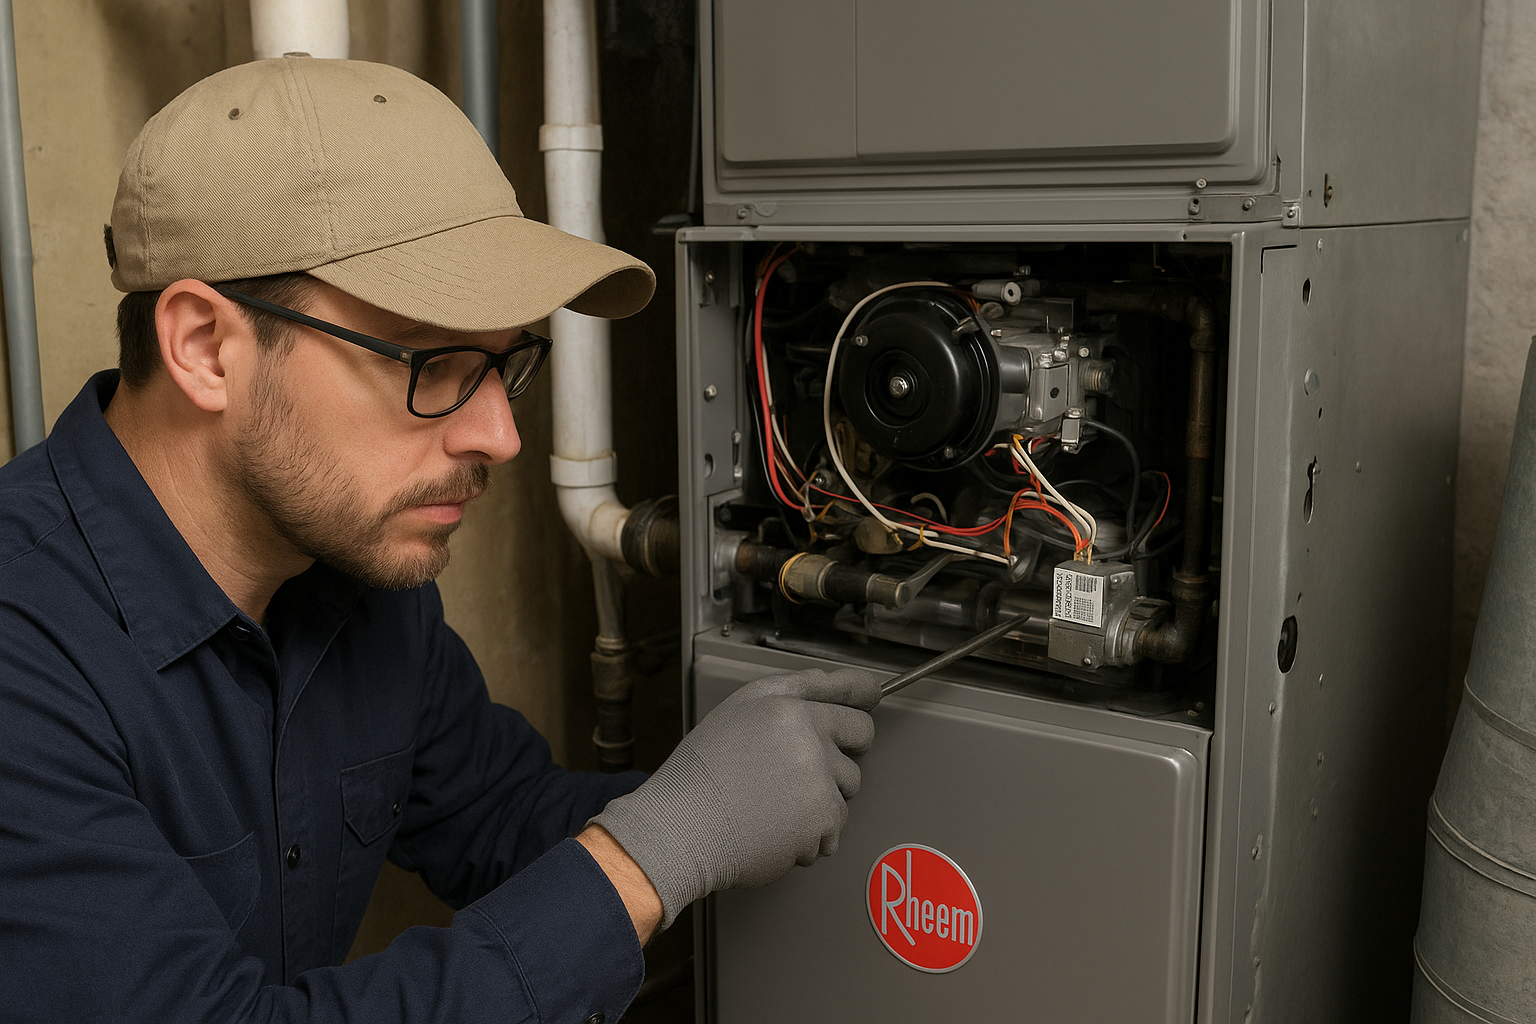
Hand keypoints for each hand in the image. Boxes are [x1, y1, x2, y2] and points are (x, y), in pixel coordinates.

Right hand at [591, 667, 878, 928]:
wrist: (682, 829)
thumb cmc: (700, 775)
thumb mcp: (737, 711)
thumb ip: (790, 691)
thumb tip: (831, 683)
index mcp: (788, 707)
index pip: (848, 698)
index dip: (862, 698)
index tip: (874, 695)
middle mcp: (809, 738)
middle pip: (860, 742)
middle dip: (841, 753)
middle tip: (803, 771)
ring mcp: (819, 780)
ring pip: (845, 790)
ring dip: (821, 801)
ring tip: (774, 805)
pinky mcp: (821, 821)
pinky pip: (833, 831)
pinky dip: (811, 838)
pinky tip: (775, 829)